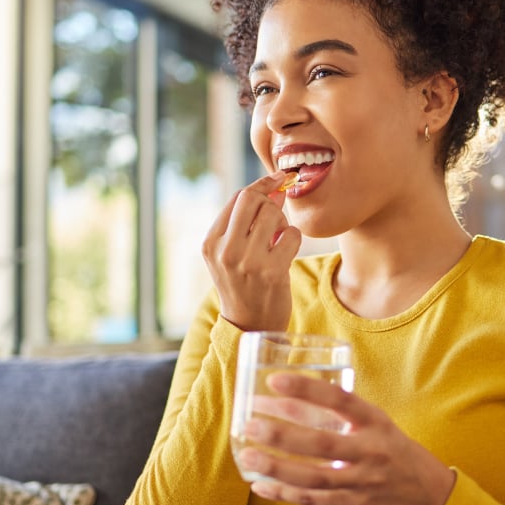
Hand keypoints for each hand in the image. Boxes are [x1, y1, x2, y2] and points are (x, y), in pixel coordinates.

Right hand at [202, 172, 301, 331]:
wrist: (251, 325)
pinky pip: (291, 234)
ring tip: (277, 240)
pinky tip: (285, 253)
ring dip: (282, 223)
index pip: (237, 197)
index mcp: (211, 242)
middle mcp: (225, 250)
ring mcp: (248, 261)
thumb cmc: (244, 283)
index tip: (278, 179)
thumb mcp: (232, 252)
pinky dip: (293, 238)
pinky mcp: (272, 272)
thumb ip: (247, 221)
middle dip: (271, 201)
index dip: (261, 185)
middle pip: (253, 199)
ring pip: (273, 214)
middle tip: (275, 218)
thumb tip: (276, 187)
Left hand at [237, 373, 456, 504]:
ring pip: (313, 476)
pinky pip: (314, 500)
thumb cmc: (394, 451)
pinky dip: (285, 493)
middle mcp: (370, 450)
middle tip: (250, 423)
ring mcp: (362, 481)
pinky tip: (260, 485)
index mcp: (375, 421)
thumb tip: (292, 400)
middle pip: (322, 443)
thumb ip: (344, 414)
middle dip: (282, 434)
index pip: (340, 400)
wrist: (429, 495)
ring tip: (247, 456)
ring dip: (277, 467)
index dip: (306, 390)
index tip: (274, 381)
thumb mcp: (377, 424)